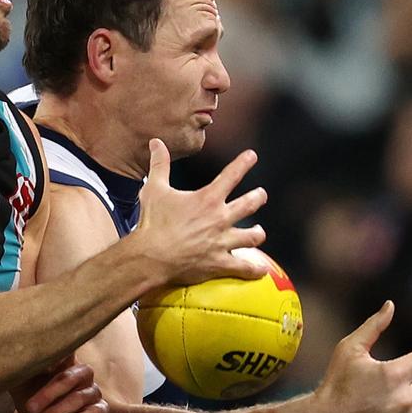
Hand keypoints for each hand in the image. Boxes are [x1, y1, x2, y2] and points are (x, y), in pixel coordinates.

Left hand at [9, 357, 107, 412]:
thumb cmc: (33, 399)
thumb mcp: (20, 386)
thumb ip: (16, 371)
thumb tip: (2, 358)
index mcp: (63, 362)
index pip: (66, 349)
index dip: (59, 351)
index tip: (46, 358)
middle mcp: (82, 373)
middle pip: (71, 376)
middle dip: (49, 393)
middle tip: (30, 408)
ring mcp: (93, 391)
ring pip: (80, 397)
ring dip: (58, 411)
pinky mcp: (100, 410)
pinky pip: (95, 412)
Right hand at [132, 139, 268, 285]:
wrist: (151, 256)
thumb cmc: (152, 222)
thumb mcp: (154, 189)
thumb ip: (158, 165)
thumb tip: (156, 142)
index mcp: (208, 199)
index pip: (232, 174)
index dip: (244, 163)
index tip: (252, 156)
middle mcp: (220, 218)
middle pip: (250, 204)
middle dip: (258, 197)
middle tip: (260, 195)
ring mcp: (222, 242)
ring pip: (253, 236)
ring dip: (257, 233)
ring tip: (258, 232)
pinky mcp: (219, 263)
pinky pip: (245, 267)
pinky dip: (255, 269)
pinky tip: (260, 270)